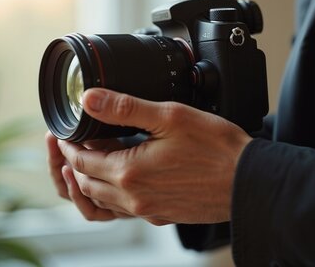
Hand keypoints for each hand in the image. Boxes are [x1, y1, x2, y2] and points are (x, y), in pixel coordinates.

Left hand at [53, 88, 251, 224]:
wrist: (249, 182)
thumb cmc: (217, 149)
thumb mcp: (169, 116)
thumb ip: (126, 107)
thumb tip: (91, 99)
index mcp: (129, 173)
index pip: (82, 161)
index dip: (68, 146)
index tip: (65, 133)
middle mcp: (134, 198)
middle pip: (87, 184)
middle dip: (74, 164)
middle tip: (74, 144)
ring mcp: (148, 210)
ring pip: (104, 200)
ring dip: (91, 180)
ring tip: (93, 159)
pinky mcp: (162, 215)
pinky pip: (125, 209)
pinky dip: (114, 193)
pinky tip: (124, 176)